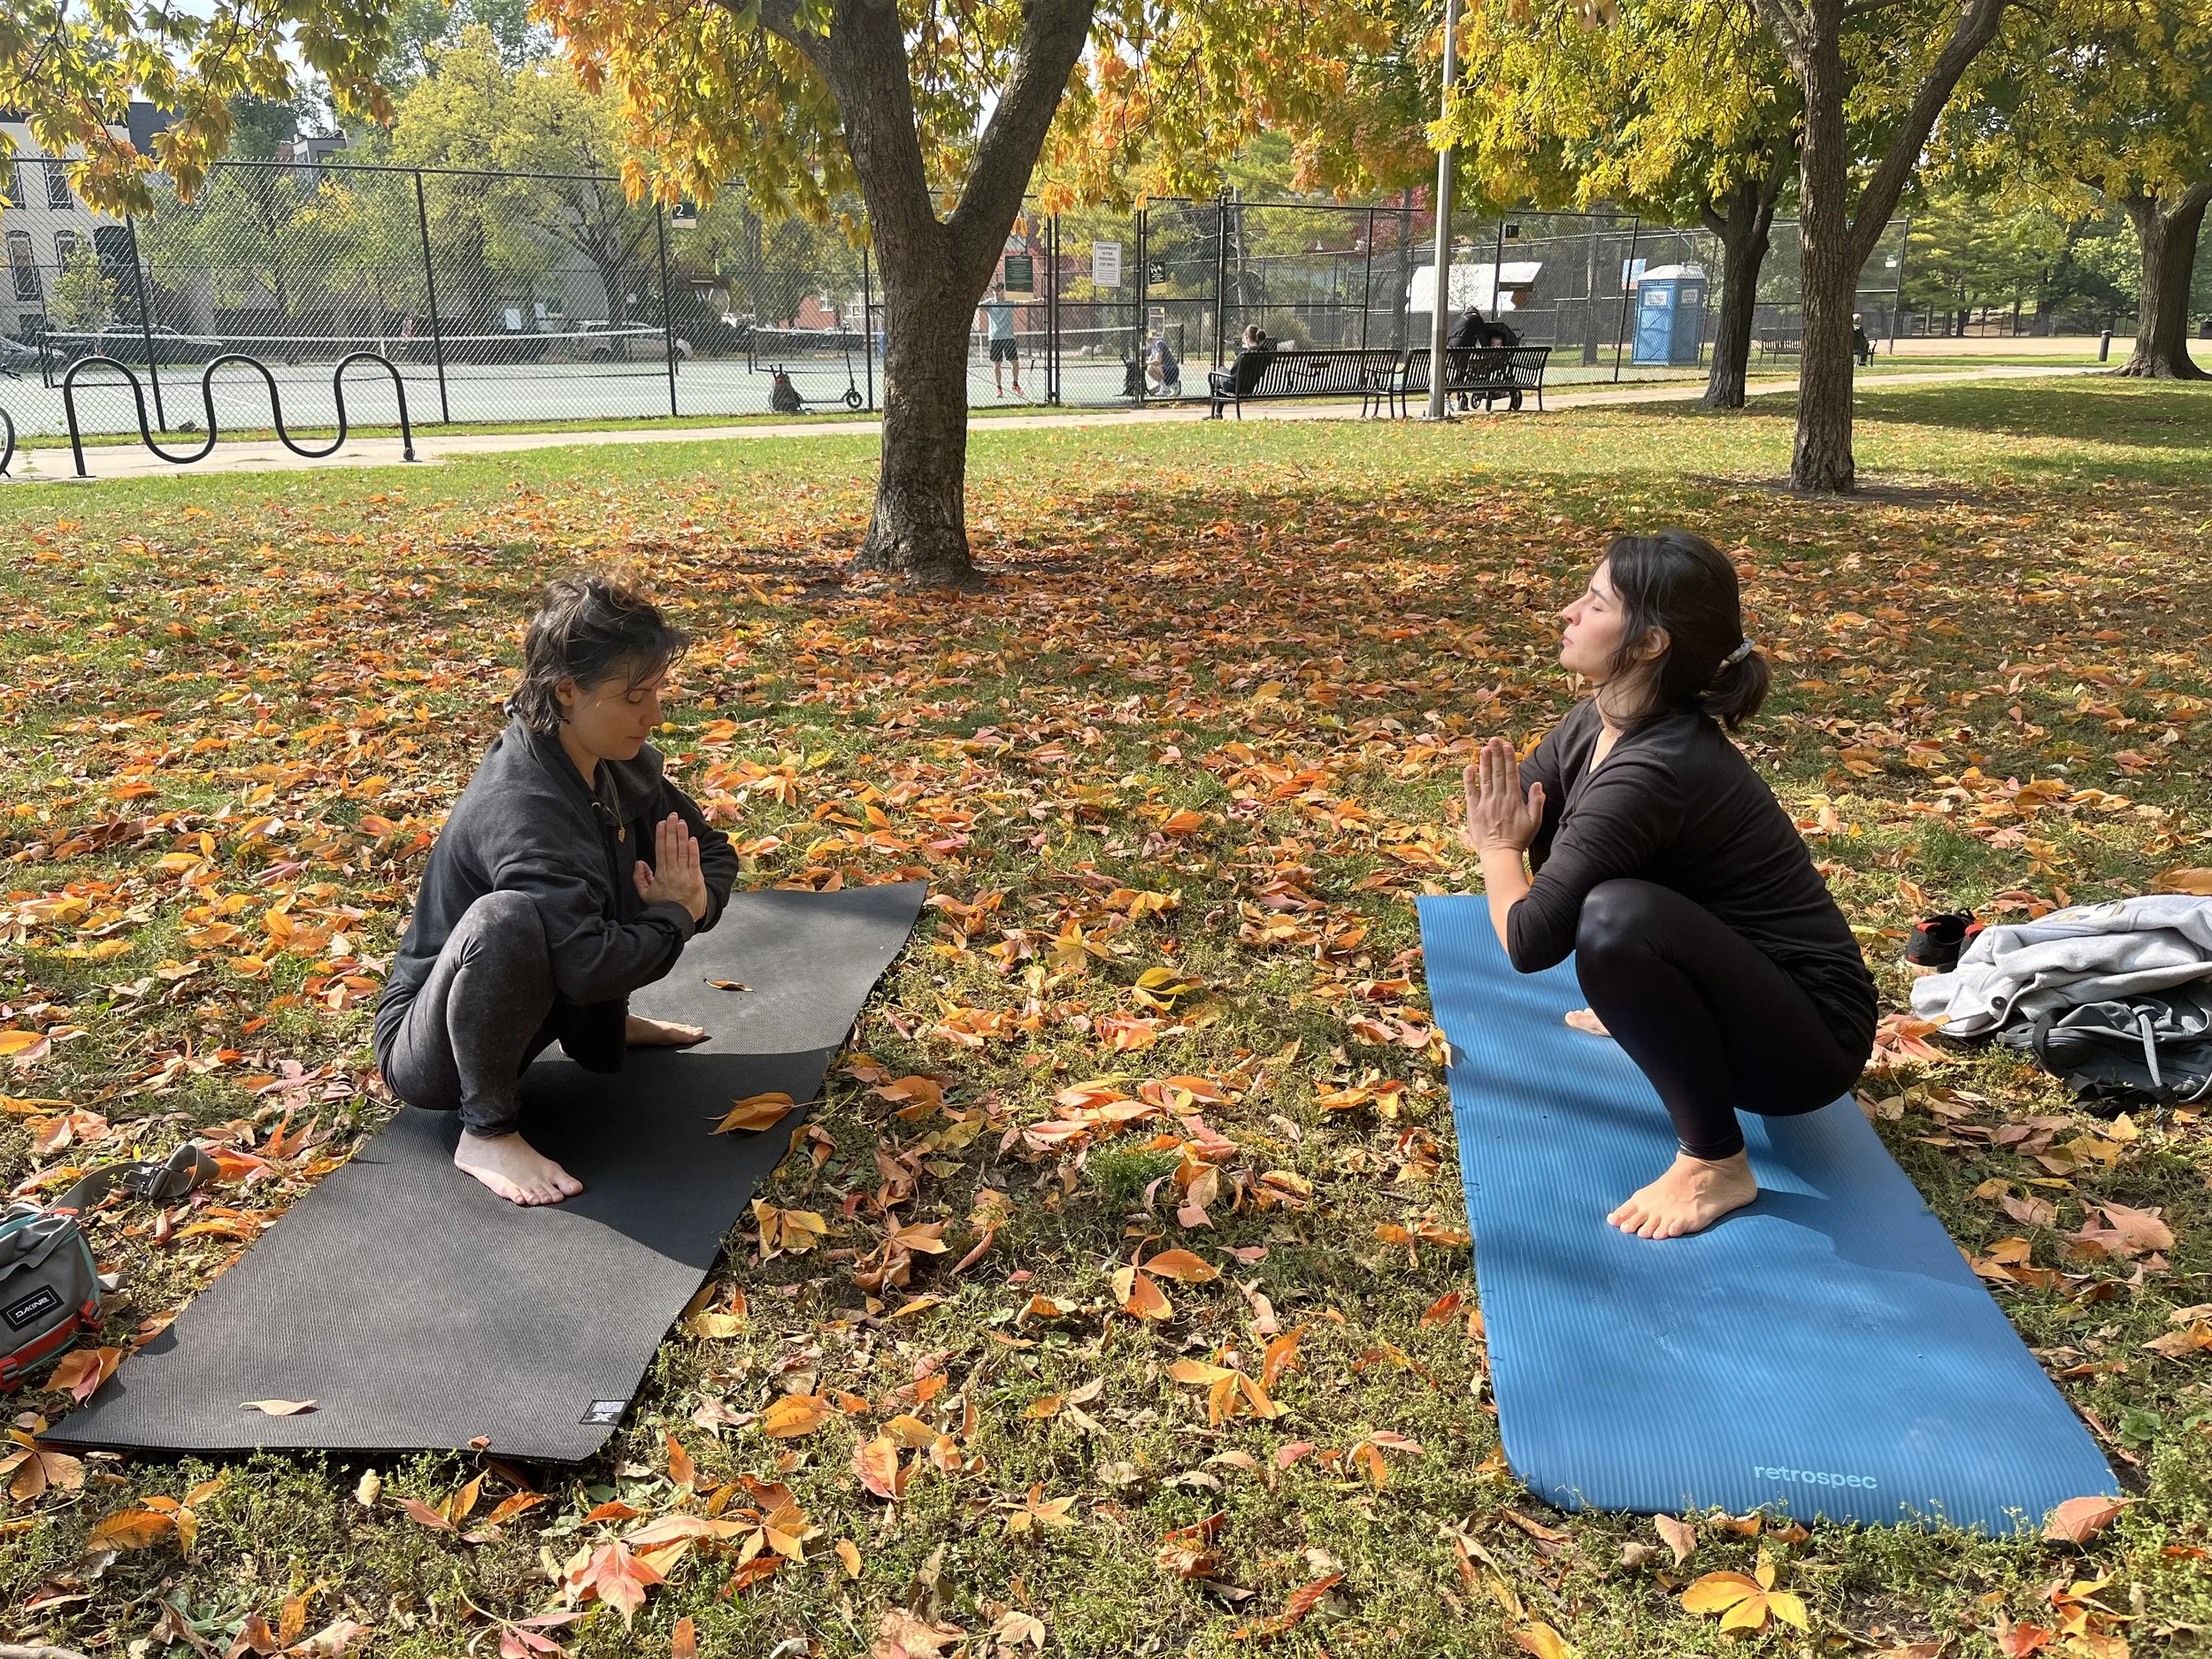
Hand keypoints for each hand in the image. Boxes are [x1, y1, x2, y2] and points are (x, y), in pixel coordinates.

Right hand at [633, 813, 709, 921]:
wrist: (678, 920)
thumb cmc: (663, 906)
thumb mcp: (646, 894)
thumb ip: (639, 878)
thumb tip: (639, 862)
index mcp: (660, 875)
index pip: (660, 851)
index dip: (661, 836)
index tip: (661, 824)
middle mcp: (672, 873)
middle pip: (671, 848)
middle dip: (671, 831)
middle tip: (672, 816)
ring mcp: (685, 876)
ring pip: (682, 852)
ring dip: (682, 836)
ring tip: (681, 822)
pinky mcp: (696, 880)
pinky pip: (694, 863)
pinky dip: (693, 851)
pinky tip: (692, 839)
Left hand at [1460, 737, 1545, 856]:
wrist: (1500, 854)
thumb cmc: (1519, 838)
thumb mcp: (1534, 822)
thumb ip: (1536, 802)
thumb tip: (1537, 784)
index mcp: (1513, 800)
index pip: (1511, 774)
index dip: (1509, 758)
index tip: (1507, 745)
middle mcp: (1498, 799)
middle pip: (1497, 772)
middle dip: (1496, 754)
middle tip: (1494, 739)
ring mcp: (1485, 804)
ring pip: (1485, 779)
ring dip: (1484, 762)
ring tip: (1484, 748)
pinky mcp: (1474, 811)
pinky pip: (1470, 792)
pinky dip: (1469, 780)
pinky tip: (1470, 767)